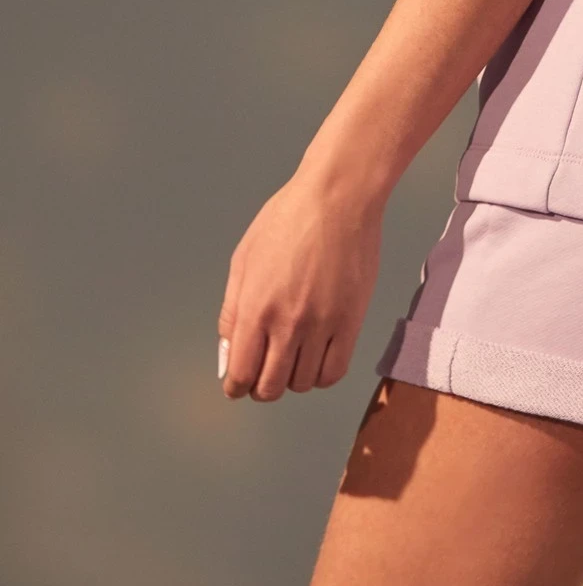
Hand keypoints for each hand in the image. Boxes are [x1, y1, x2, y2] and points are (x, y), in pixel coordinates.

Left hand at [217, 169, 382, 401]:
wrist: (338, 198)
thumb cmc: (288, 219)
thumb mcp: (244, 259)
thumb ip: (232, 311)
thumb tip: (228, 352)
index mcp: (255, 307)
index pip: (241, 374)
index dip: (236, 387)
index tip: (238, 383)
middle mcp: (287, 322)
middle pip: (270, 387)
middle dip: (261, 387)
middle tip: (264, 373)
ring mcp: (322, 324)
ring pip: (303, 383)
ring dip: (292, 379)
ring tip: (292, 359)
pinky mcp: (351, 320)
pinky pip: (335, 371)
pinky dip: (322, 375)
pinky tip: (316, 358)